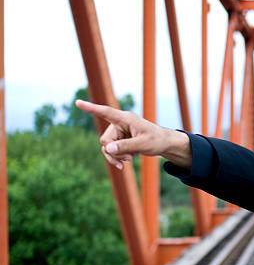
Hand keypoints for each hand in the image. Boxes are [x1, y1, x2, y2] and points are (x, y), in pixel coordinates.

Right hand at [75, 99, 189, 168]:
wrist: (163, 144)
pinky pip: (111, 151)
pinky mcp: (120, 140)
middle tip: (127, 159)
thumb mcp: (143, 144)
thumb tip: (107, 149)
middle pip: (105, 140)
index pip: (106, 112)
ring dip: (116, 156)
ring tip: (129, 161)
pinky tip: (127, 161)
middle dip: (113, 152)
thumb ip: (125, 146)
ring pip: (106, 147)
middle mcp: (119, 124)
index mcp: (125, 119)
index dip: (91, 108)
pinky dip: (117, 158)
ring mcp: (119, 132)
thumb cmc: (156, 140)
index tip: (78, 102)